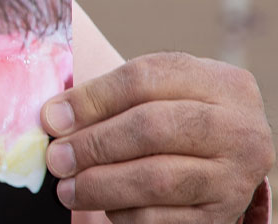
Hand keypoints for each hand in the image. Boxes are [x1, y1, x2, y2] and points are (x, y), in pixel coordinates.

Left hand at [42, 51, 273, 221]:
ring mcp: (235, 175)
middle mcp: (238, 128)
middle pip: (152, 128)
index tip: (51, 119)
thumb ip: (111, 97)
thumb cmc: (179, 115)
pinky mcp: (223, 215)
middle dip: (93, 145)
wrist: (230, 158)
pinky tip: (106, 205)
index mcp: (220, 83)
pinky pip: (163, 219)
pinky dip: (125, 213)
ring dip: (101, 185)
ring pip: (157, 179)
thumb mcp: (161, 90)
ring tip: (68, 189)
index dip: (90, 99)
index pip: (143, 80)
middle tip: (56, 159)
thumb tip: (55, 119)